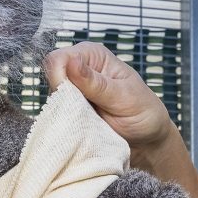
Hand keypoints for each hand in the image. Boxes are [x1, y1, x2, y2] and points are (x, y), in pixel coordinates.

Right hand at [43, 42, 177, 154]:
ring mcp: (71, 93)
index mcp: (92, 56)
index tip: (74, 98)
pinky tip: (82, 130)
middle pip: (50, 81)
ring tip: (89, 123)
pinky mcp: (68, 112)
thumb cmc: (143, 112)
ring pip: (50, 102)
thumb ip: (96, 83)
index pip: (58, 59)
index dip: (60, 78)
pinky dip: (66, 126)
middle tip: (87, 114)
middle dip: (62, 99)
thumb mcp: (123, 97)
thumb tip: (71, 62)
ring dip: (65, 115)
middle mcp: (77, 70)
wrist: (147, 141)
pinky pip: (55, 119)